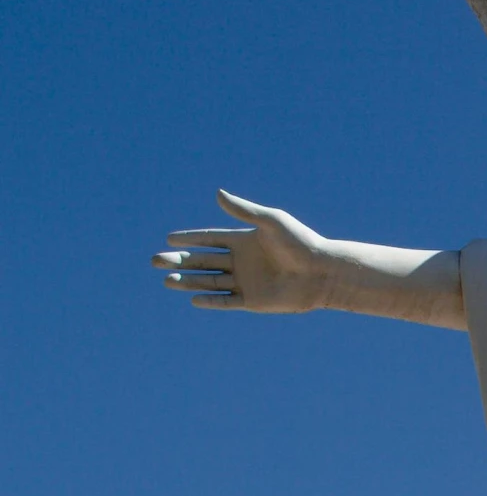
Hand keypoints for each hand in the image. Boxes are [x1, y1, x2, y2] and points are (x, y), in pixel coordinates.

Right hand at [152, 190, 330, 312]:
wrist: (323, 272)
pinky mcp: (253, 301)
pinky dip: (210, 301)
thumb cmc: (301, 242)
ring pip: (210, 281)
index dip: (190, 238)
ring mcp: (247, 282)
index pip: (211, 239)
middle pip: (204, 260)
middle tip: (155, 260)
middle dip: (180, 260)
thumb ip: (243, 210)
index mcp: (245, 240)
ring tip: (166, 279)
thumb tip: (217, 193)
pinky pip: (226, 301)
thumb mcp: (270, 221)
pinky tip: (193, 298)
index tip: (169, 238)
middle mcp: (243, 261)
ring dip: (188, 280)